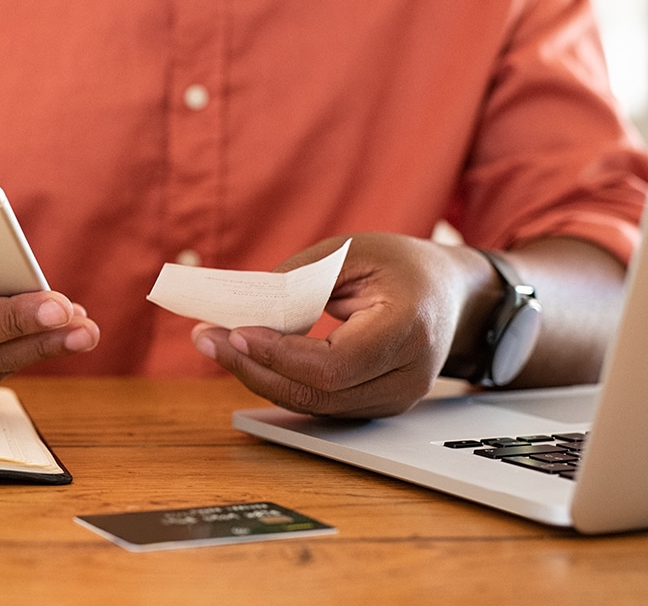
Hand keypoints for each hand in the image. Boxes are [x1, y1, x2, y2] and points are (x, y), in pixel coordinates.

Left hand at [191, 233, 481, 418]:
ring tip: (215, 344)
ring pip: (312, 405)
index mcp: (409, 329)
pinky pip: (318, 403)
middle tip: (207, 339)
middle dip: (252, 367)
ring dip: (257, 376)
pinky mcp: (376, 405)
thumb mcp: (351, 251)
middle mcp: (407, 376)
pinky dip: (277, 381)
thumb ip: (298, 279)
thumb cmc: (401, 266)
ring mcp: (395, 399)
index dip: (281, 354)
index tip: (237, 332)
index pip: (335, 364)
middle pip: (317, 393)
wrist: (450, 294)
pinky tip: (245, 357)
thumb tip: (245, 308)